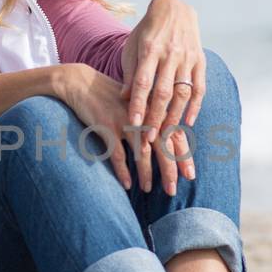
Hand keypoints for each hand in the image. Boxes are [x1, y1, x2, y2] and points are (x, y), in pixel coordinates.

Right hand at [55, 63, 193, 194]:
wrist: (81, 82)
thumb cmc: (109, 96)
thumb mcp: (134, 104)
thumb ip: (150, 120)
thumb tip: (166, 142)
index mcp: (152, 110)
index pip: (175, 135)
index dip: (183, 156)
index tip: (190, 175)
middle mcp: (143, 115)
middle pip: (162, 145)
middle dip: (170, 169)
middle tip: (173, 190)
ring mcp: (125, 121)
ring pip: (142, 152)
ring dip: (146, 173)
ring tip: (149, 190)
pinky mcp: (107, 126)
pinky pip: (118, 153)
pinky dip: (123, 170)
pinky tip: (127, 184)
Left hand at [118, 0, 203, 192]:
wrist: (174, 9)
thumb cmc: (147, 32)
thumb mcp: (133, 47)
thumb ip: (131, 73)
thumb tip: (126, 99)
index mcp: (150, 50)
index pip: (143, 83)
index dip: (138, 106)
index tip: (133, 126)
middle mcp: (171, 54)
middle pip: (163, 92)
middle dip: (155, 118)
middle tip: (148, 140)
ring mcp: (188, 58)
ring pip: (182, 93)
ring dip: (174, 117)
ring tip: (166, 136)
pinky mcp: (200, 61)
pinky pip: (200, 88)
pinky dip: (195, 107)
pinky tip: (188, 122)